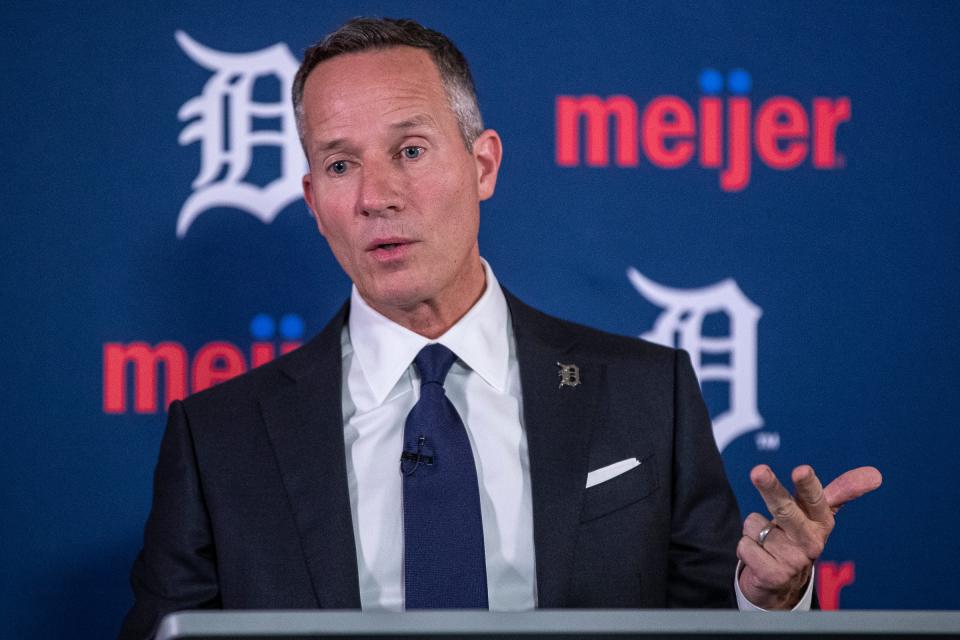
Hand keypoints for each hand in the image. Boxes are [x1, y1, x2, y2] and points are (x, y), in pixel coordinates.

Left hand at [737, 464, 881, 609]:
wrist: (782, 581)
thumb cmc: (798, 535)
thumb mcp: (817, 513)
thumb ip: (841, 491)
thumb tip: (876, 473)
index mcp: (821, 521)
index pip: (815, 499)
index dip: (808, 485)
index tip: (802, 469)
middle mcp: (811, 542)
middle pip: (785, 509)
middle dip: (771, 489)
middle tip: (758, 471)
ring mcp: (793, 560)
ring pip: (756, 524)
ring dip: (754, 528)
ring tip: (767, 540)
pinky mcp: (774, 575)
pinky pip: (745, 545)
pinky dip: (746, 546)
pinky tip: (759, 555)